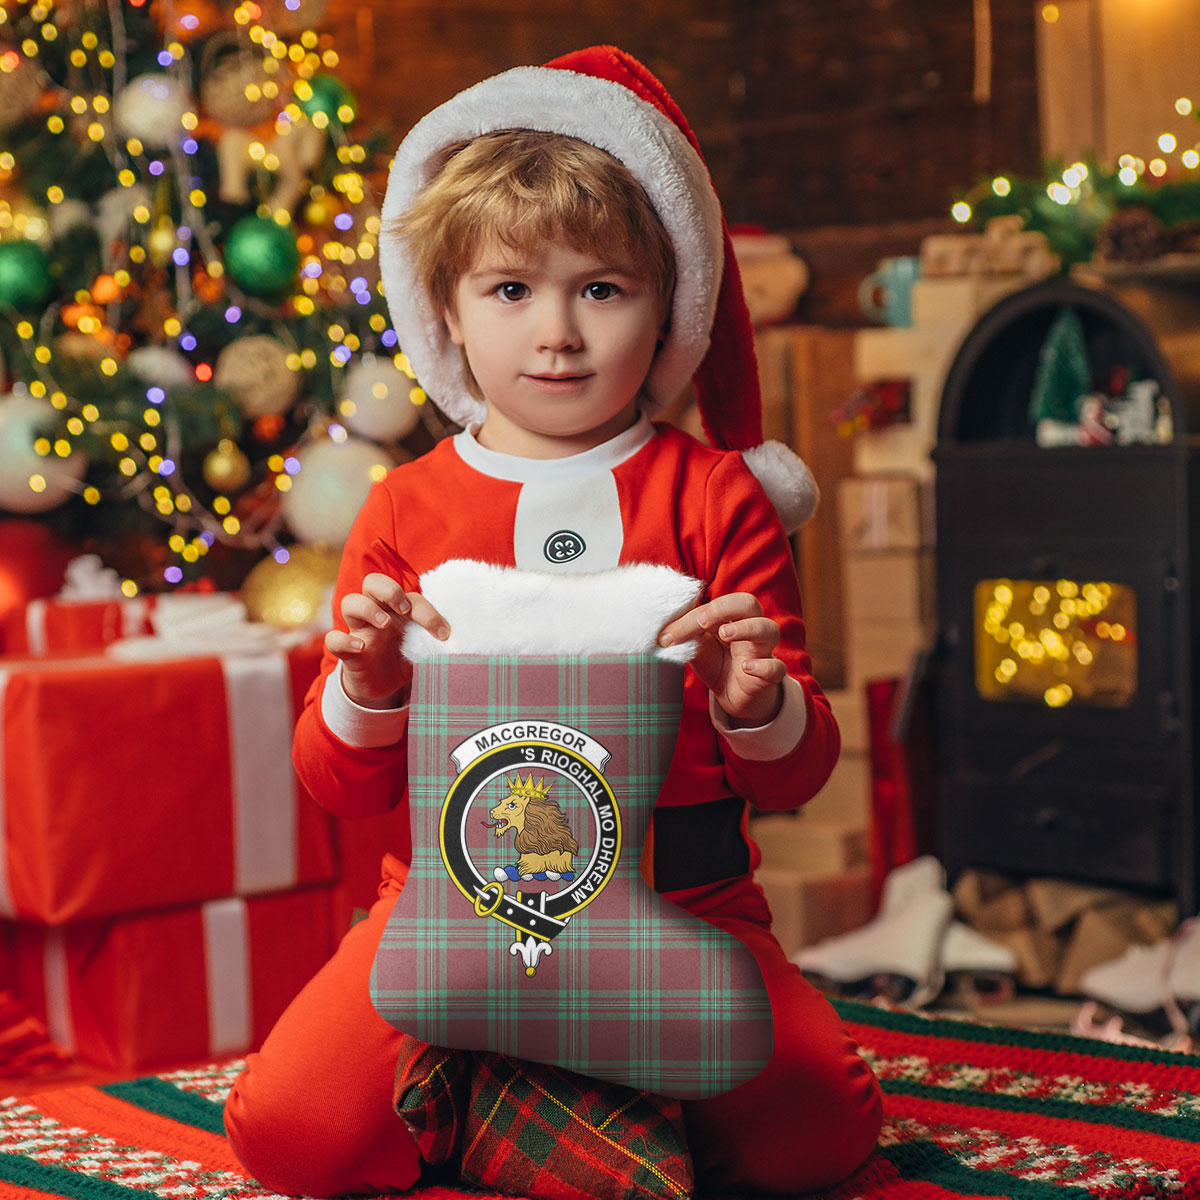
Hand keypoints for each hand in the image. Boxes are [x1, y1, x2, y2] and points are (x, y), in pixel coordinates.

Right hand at [324, 572, 448, 708]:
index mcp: (398, 610)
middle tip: (404, 609)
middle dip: (389, 590)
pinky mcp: (346, 652)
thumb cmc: (405, 659)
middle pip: (373, 582)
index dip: (428, 611)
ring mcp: (359, 630)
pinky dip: (343, 640)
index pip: (410, 596)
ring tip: (384, 624)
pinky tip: (361, 648)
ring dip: (368, 608)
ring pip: (350, 602)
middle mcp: (377, 613)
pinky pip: (333, 639)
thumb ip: (435, 642)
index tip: (443, 633)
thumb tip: (459, 642)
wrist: (384, 689)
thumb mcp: (423, 649)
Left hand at [658, 592, 785, 726]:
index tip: (668, 635)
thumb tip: (661, 631)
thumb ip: (685, 636)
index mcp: (731, 617)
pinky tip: (746, 667)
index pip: (716, 605)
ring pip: (769, 629)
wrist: (734, 696)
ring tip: (725, 634)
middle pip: (749, 603)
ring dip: (747, 628)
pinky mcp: (769, 676)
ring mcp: (762, 651)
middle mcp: (750, 628)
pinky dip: (764, 666)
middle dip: (724, 608)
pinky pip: (776, 668)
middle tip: (702, 622)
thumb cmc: (717, 663)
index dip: (692, 616)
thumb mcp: (697, 648)